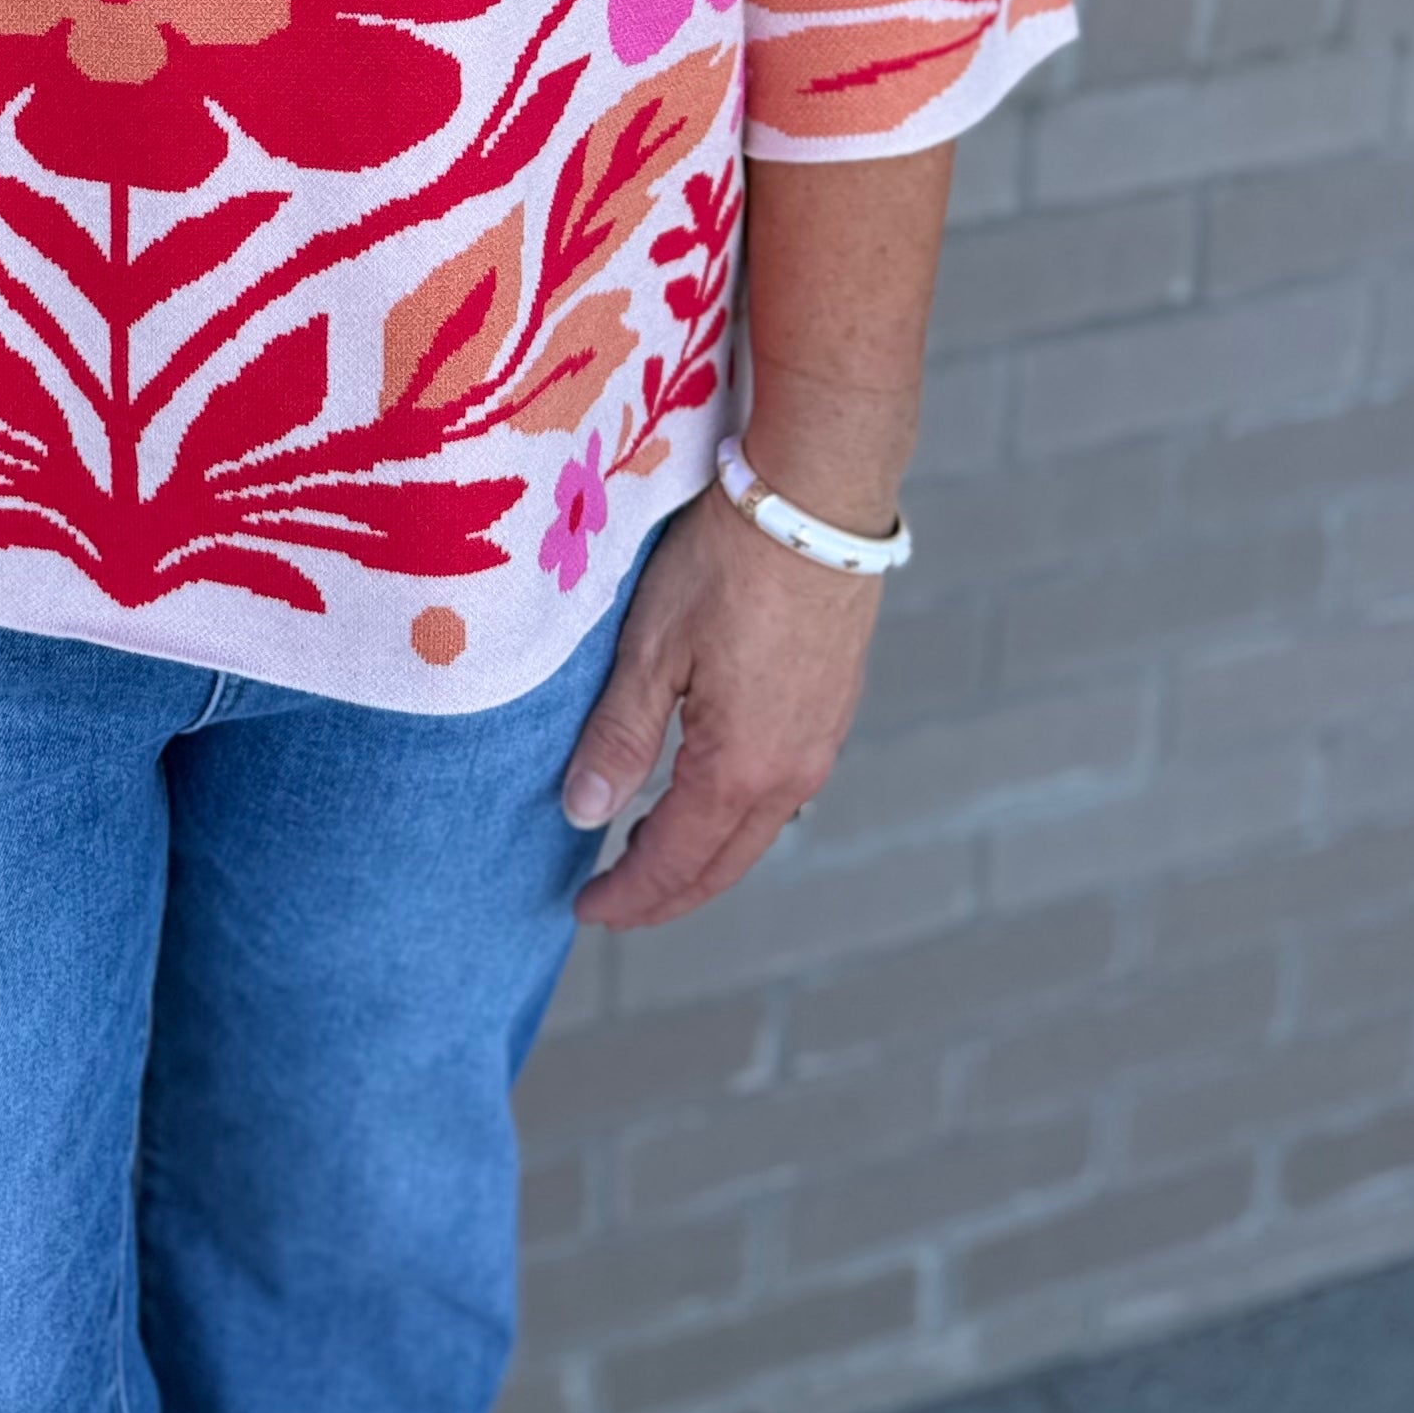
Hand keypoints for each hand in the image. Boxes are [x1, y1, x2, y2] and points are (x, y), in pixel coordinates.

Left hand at [560, 484, 881, 926]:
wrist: (816, 501)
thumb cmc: (726, 564)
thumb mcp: (652, 645)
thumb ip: (619, 736)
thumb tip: (582, 816)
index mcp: (742, 767)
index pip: (677, 860)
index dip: (629, 895)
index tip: (586, 911)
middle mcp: (792, 771)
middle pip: (723, 863)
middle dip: (665, 892)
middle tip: (612, 902)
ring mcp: (820, 741)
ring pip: (755, 831)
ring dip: (701, 854)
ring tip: (644, 852)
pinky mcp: (832, 709)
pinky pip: (780, 792)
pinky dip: (734, 815)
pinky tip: (704, 794)